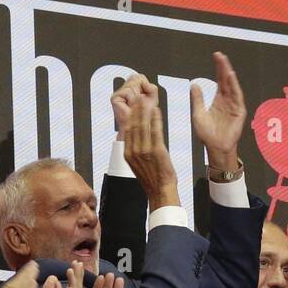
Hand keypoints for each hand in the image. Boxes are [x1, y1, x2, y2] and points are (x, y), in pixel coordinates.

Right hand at [111, 73, 147, 136]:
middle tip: (140, 103)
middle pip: (136, 79)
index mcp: (132, 88)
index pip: (139, 77)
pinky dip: (133, 100)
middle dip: (142, 91)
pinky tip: (131, 107)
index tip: (144, 96)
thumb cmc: (144, 116)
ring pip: (133, 86)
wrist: (138, 127)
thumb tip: (145, 83)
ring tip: (135, 106)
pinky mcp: (115, 98)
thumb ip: (152, 88)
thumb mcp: (152, 99)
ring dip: (138, 97)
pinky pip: (128, 92)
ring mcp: (118, 94)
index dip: (145, 86)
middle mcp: (123, 89)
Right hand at [124, 84, 179, 209]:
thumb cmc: (152, 179)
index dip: (129, 115)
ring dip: (145, 111)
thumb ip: (135, 150)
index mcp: (127, 153)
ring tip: (147, 99)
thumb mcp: (138, 163)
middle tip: (138, 96)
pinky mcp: (156, 152)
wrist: (160, 191)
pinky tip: (157, 110)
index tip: (132, 104)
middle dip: (136, 109)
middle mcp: (133, 151)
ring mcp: (144, 151)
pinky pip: (155, 132)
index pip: (127, 129)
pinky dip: (155, 119)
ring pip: (143, 126)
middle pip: (133, 124)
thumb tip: (136, 138)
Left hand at [190, 51, 245, 171]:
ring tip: (225, 64)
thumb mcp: (198, 114)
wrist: (215, 148)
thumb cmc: (207, 135)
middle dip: (224, 68)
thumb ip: (197, 99)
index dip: (218, 68)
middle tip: (220, 55)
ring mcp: (234, 106)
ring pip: (232, 87)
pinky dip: (235, 87)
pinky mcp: (238, 113)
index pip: (219, 80)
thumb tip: (194, 85)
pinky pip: (237, 97)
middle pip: (226, 80)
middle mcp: (227, 101)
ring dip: (229, 75)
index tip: (216, 56)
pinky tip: (231, 78)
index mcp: (218, 100)